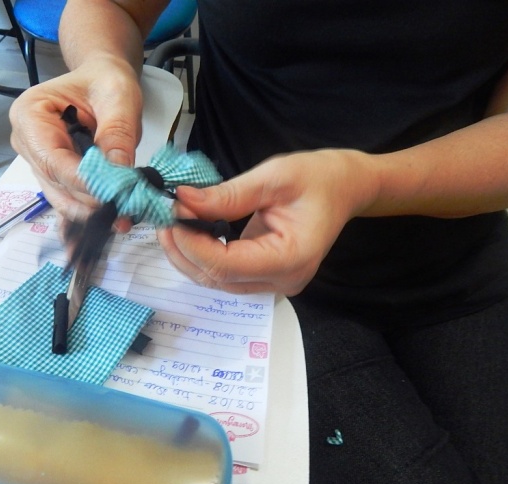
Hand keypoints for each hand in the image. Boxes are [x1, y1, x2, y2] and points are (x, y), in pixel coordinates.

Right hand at [9, 56, 141, 223]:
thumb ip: (117, 133)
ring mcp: (40, 162)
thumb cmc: (105, 82)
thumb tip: (119, 174)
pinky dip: (90, 212)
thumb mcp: (118, 98)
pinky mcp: (56, 177)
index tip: (110, 196)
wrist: (104, 82)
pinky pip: (70, 200)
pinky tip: (109, 224)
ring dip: (92, 211)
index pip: (52, 158)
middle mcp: (27, 142)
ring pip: (62, 197)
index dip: (80, 181)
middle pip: (55, 182)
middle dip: (89, 201)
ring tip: (123, 220)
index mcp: (30, 114)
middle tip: (123, 214)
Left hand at [157, 149, 379, 294]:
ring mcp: (274, 283)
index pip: (228, 265)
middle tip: (163, 217)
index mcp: (292, 259)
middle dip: (184, 250)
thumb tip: (182, 201)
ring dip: (188, 255)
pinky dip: (202, 254)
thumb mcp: (274, 177)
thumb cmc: (318, 177)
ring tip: (170, 222)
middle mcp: (282, 281)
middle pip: (218, 279)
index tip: (171, 216)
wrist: (345, 188)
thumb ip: (228, 195)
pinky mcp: (264, 276)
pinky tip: (188, 231)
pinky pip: (225, 273)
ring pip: (217, 281)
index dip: (194, 245)